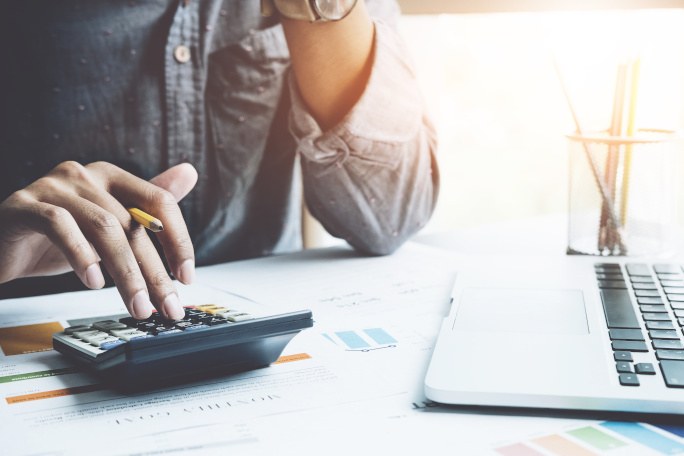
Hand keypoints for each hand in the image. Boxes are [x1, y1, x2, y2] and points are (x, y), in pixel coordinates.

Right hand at [0, 161, 197, 319]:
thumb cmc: (55, 237)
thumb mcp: (106, 227)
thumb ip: (146, 207)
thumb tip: (190, 172)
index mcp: (110, 176)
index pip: (159, 202)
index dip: (179, 240)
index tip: (187, 277)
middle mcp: (85, 174)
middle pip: (133, 223)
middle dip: (155, 271)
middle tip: (168, 306)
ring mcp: (53, 186)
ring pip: (104, 228)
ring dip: (126, 274)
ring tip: (138, 306)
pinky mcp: (25, 206)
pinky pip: (60, 227)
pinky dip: (81, 256)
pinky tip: (94, 283)